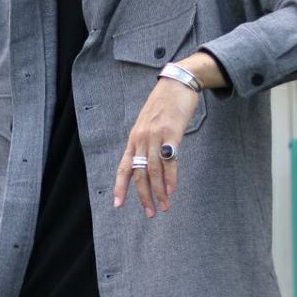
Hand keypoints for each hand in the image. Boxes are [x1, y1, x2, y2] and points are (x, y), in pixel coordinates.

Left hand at [113, 77, 197, 215]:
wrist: (178, 82)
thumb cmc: (164, 104)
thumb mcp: (149, 123)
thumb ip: (147, 142)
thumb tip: (148, 162)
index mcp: (134, 138)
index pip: (124, 167)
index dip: (120, 187)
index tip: (118, 205)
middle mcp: (141, 138)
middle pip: (139, 173)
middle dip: (143, 196)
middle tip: (150, 213)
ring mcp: (155, 135)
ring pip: (153, 170)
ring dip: (158, 191)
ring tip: (164, 206)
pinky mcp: (171, 133)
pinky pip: (169, 161)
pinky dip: (170, 178)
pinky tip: (172, 190)